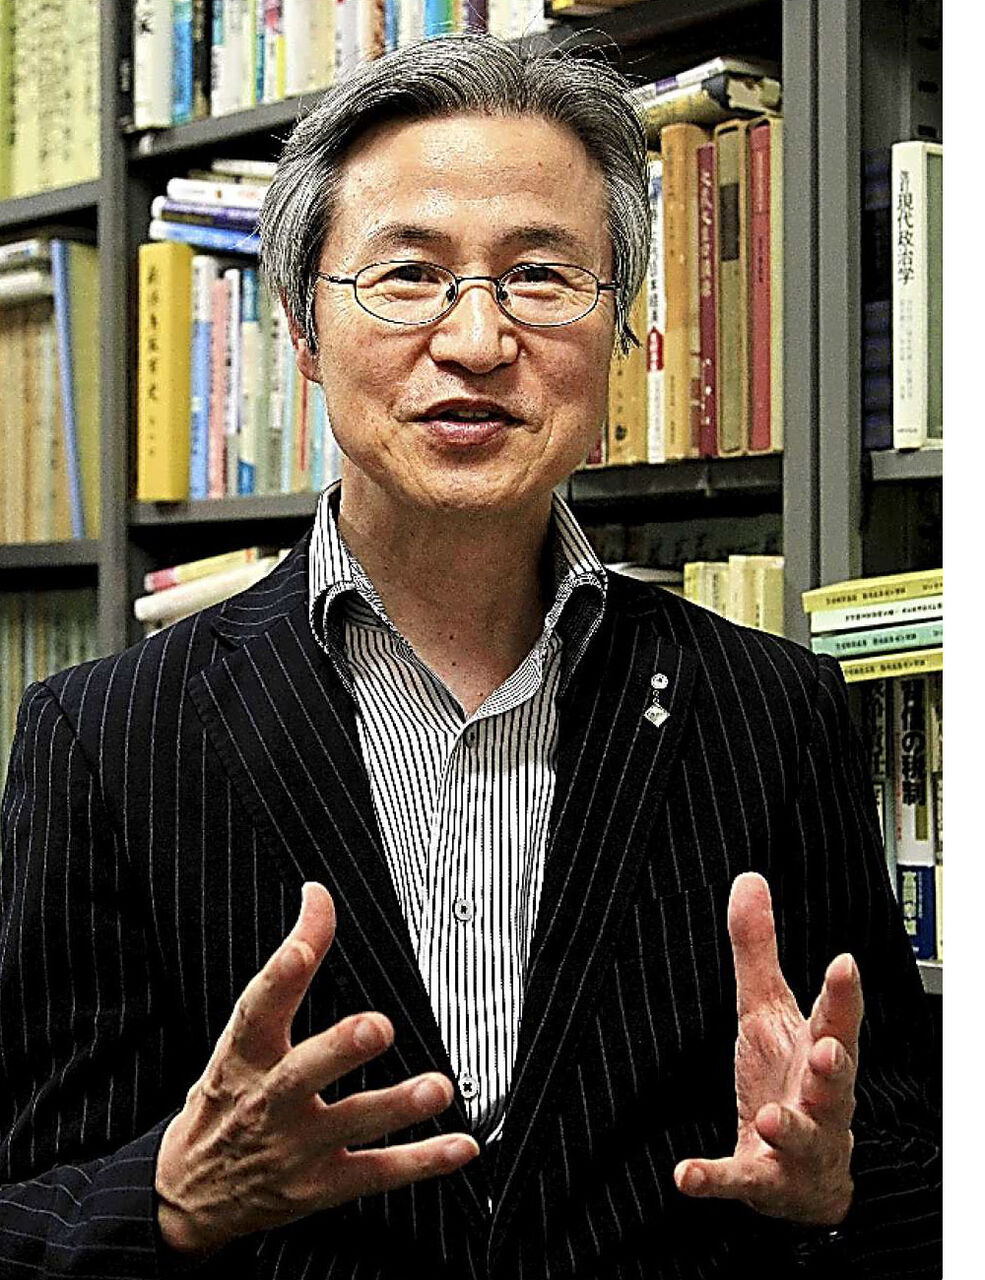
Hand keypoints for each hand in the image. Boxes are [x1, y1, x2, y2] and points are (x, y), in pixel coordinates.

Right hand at [155, 882, 478, 1255]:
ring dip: (397, 1105)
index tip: (300, 946)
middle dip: (341, 1049)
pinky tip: (460, 1146)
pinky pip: (378, 1171)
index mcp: (244, 1056)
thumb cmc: (227, 1098)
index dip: (280, 976)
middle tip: (377, 1027)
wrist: (187, 1195)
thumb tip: (318, 897)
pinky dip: (423, 1160)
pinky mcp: (322, 1185)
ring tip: (436, 1088)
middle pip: (304, 1072)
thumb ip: (286, 968)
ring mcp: (297, 1147)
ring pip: (351, 1122)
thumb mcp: (239, 1036)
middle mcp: (269, 1100)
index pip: (259, 1008)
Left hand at [674, 872, 861, 1224]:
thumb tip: (748, 880)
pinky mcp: (763, 1180)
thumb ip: (757, 949)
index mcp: (817, 1052)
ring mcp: (795, 1145)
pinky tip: (686, 1175)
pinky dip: (714, 1179)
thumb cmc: (790, 1081)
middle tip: (831, 1049)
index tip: (844, 963)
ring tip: (772, 1118)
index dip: (842, 994)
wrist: (805, 1177)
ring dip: (790, 1127)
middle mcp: (817, 1100)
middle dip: (836, 1067)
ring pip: (803, 1136)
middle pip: (835, 1081)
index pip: (837, 1019)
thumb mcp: (768, 1011)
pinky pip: (739, 1180)